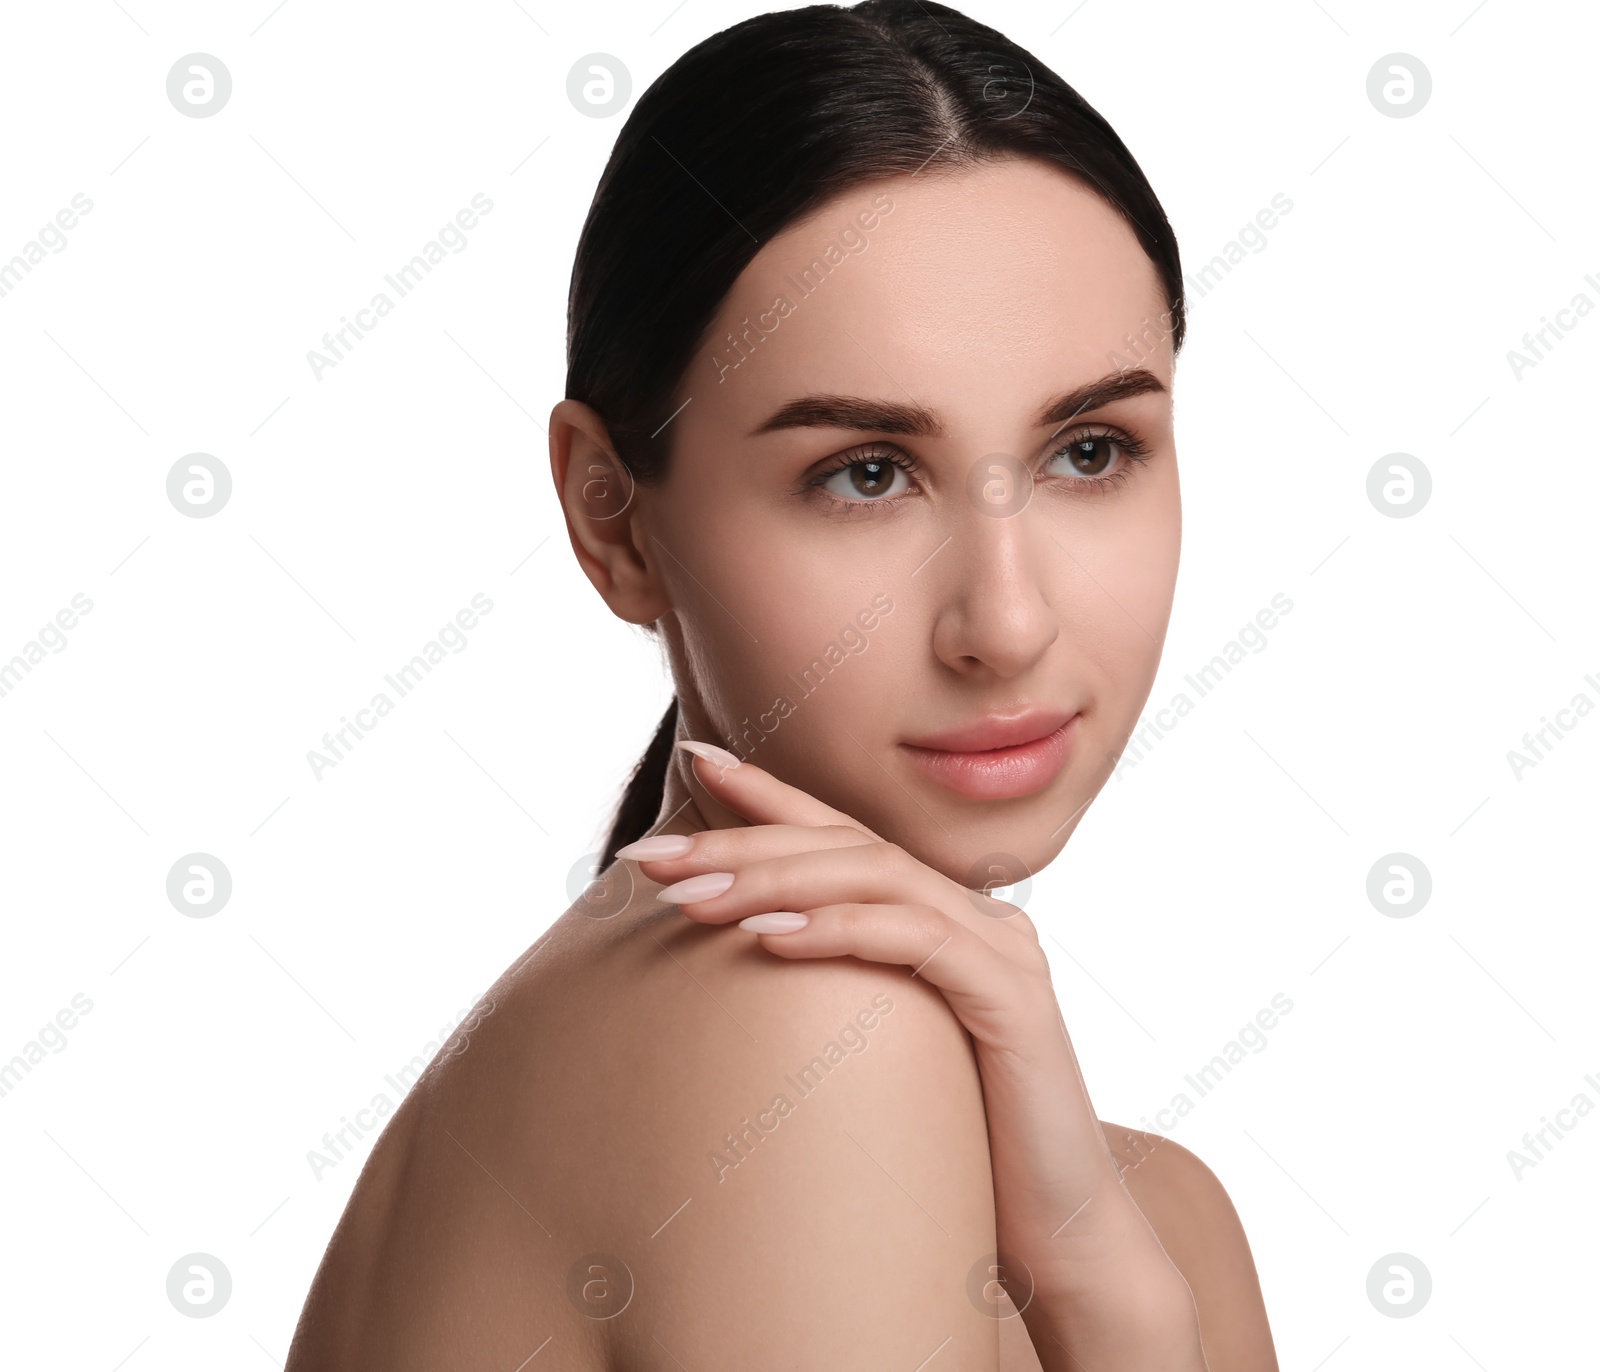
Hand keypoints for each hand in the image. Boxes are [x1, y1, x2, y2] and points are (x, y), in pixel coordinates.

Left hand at [618, 743, 1208, 1370]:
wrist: (1059, 1236)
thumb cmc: (956, 1151)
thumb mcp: (878, 1057)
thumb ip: (833, 1000)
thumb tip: (735, 970)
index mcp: (943, 918)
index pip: (843, 836)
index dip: (769, 795)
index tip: (693, 761)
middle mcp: (975, 916)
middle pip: (847, 845)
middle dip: (743, 838)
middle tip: (652, 856)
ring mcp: (1001, 949)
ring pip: (876, 877)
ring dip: (773, 879)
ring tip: (690, 896)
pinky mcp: (1013, 998)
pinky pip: (916, 941)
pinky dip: (838, 931)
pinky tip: (768, 940)